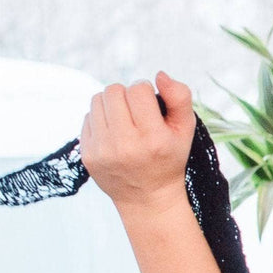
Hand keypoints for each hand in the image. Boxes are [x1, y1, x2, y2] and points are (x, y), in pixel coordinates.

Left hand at [80, 71, 194, 211]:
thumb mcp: (185, 130)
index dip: (146, 92)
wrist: (148, 198)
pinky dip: (102, 120)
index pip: (138, 90)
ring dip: (112, 105)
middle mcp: (126, 145)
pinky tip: (114, 134)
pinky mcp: (88, 154)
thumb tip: (159, 75)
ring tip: (125, 121)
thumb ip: (180, 98)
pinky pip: (88, 117)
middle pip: (114, 91)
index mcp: (153, 138)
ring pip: (98, 100)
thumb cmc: (169, 159)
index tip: (150, 107)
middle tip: (136, 112)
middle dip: (126, 96)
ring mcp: (103, 150)